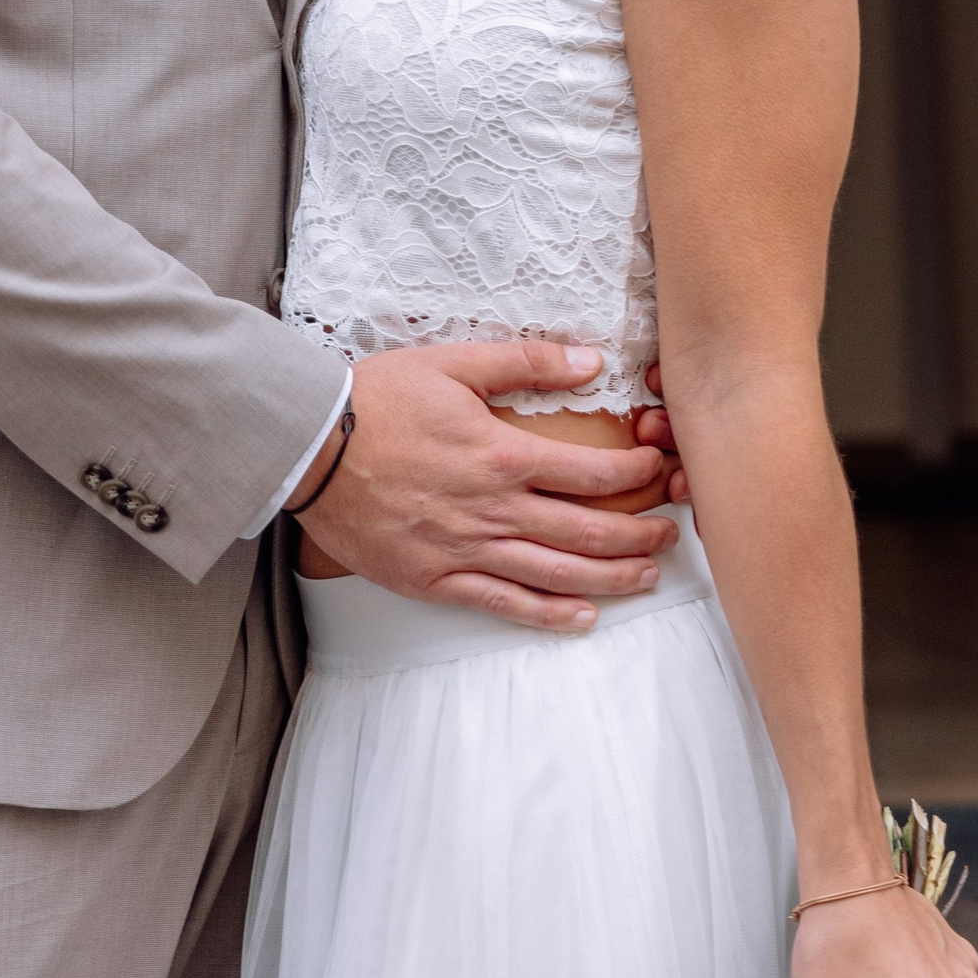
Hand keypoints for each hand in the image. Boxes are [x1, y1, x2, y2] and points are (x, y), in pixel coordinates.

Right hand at [298, 341, 680, 630]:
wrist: (307, 448)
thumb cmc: (376, 399)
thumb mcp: (453, 363)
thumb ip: (526, 361)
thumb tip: (593, 360)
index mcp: (502, 454)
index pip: (592, 473)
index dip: (636, 476)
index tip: (658, 472)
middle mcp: (492, 509)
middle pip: (586, 531)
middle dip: (638, 534)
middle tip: (671, 534)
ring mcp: (464, 549)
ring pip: (555, 573)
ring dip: (610, 578)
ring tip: (648, 576)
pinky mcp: (434, 579)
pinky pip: (502, 603)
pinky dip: (547, 615)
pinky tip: (582, 618)